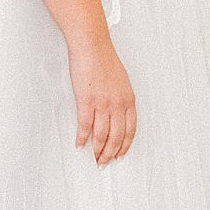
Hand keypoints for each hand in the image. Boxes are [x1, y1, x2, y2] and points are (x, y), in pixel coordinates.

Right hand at [66, 31, 136, 164]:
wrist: (92, 47)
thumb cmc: (104, 60)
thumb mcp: (121, 81)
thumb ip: (121, 99)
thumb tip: (116, 113)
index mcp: (128, 100)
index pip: (130, 130)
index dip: (124, 146)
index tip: (119, 155)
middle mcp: (118, 104)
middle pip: (116, 137)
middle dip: (110, 153)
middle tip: (103, 163)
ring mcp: (102, 104)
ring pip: (102, 135)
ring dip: (97, 150)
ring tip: (93, 159)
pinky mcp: (86, 101)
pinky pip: (86, 126)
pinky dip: (82, 138)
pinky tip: (80, 145)